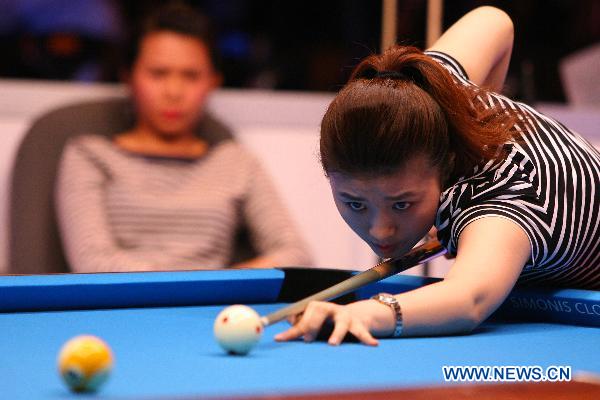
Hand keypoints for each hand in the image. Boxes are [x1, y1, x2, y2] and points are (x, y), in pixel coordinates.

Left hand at [274, 300, 395, 345]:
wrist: (355, 316)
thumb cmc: (327, 322)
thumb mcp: (312, 321)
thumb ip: (299, 323)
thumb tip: (287, 321)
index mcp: (317, 307)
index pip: (302, 315)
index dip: (292, 328)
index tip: (280, 339)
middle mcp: (331, 309)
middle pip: (320, 312)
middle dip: (312, 325)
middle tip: (307, 339)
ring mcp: (346, 317)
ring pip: (341, 324)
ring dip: (336, 333)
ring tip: (333, 344)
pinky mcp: (359, 325)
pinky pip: (362, 332)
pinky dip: (367, 338)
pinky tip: (373, 345)